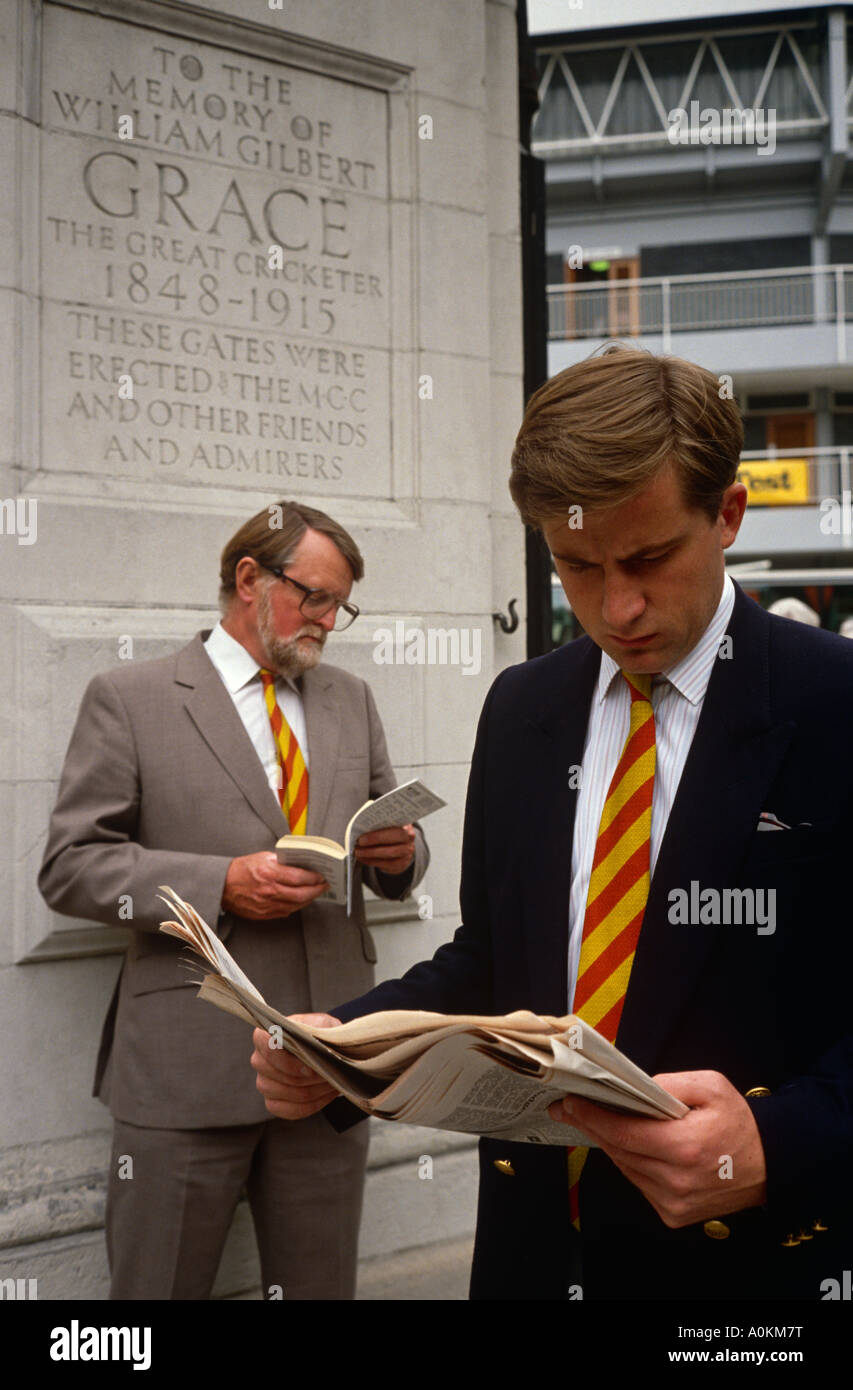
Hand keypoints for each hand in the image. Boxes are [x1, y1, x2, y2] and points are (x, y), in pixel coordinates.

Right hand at [222, 852, 327, 918]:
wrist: (222, 885)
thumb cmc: (241, 869)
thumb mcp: (263, 858)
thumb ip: (282, 862)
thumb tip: (301, 864)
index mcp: (269, 873)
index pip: (300, 877)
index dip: (315, 878)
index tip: (323, 876)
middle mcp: (269, 891)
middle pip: (302, 894)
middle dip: (317, 890)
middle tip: (324, 885)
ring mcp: (267, 905)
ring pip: (296, 905)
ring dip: (309, 899)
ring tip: (315, 892)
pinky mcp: (264, 914)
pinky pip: (286, 912)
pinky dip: (296, 906)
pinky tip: (301, 900)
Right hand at [251, 1020, 342, 1118]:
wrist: (322, 1048)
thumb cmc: (319, 1033)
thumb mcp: (322, 1023)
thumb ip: (318, 1028)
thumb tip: (317, 1047)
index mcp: (265, 1036)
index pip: (267, 1049)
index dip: (288, 1062)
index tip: (312, 1067)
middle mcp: (259, 1060)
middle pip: (277, 1075)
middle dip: (308, 1078)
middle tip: (331, 1073)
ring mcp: (264, 1083)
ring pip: (286, 1093)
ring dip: (313, 1090)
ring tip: (332, 1081)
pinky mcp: (273, 1102)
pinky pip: (289, 1111)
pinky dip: (311, 1105)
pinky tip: (326, 1094)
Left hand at [354, 823, 415, 875]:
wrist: (401, 842)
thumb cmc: (390, 830)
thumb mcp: (387, 823)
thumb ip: (378, 824)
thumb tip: (360, 828)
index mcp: (406, 825)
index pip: (394, 831)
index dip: (377, 836)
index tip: (361, 839)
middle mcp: (409, 839)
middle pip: (393, 843)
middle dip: (373, 846)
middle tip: (358, 845)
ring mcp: (407, 852)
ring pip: (389, 855)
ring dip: (371, 855)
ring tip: (358, 853)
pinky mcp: (402, 863)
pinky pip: (387, 864)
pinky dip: (372, 862)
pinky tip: (363, 859)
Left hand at [548, 1070, 766, 1227]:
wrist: (769, 1164)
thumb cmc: (739, 1123)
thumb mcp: (711, 1086)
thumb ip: (669, 1083)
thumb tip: (635, 1090)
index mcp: (684, 1147)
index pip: (622, 1133)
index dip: (592, 1117)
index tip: (570, 1102)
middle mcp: (675, 1180)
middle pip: (618, 1150)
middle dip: (591, 1126)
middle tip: (570, 1108)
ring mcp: (673, 1202)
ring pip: (625, 1167)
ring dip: (610, 1144)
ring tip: (593, 1120)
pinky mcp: (673, 1214)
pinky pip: (639, 1183)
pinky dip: (631, 1162)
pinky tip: (629, 1144)